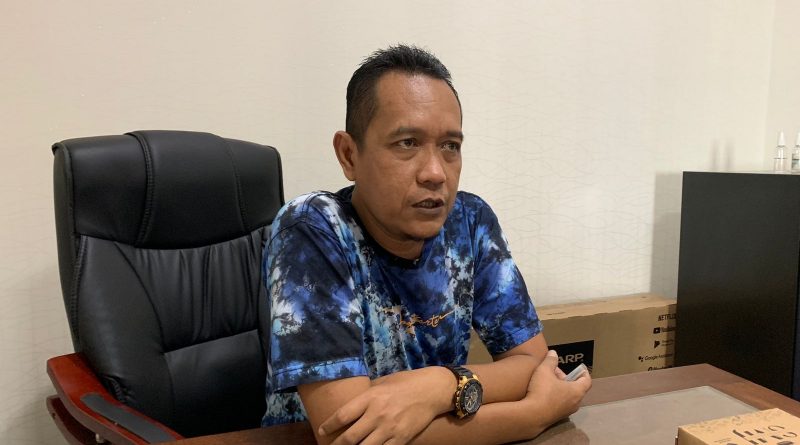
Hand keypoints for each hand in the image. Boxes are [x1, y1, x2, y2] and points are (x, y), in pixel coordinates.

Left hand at [318, 367, 453, 444]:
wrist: (432, 390)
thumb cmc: (406, 382)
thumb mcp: (383, 382)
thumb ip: (368, 394)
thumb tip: (353, 402)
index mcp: (370, 397)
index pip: (343, 415)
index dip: (329, 425)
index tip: (322, 431)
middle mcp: (377, 414)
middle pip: (350, 437)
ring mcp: (389, 429)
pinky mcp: (401, 439)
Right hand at [523, 350, 591, 433]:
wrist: (532, 415)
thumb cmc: (542, 391)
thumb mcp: (544, 370)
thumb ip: (550, 360)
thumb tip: (553, 353)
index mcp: (577, 390)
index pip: (587, 380)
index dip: (584, 373)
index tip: (581, 367)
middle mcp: (575, 402)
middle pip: (576, 388)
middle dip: (566, 378)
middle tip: (554, 371)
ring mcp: (567, 412)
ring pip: (568, 397)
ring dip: (561, 388)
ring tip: (548, 381)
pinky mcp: (557, 418)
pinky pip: (561, 404)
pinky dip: (556, 397)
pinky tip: (543, 393)